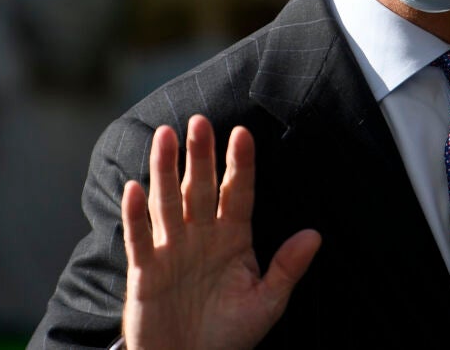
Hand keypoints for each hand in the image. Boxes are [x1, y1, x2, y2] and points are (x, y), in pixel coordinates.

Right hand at [121, 115, 320, 349]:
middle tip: (200, 121)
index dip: (240, 164)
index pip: (239, 193)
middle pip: (201, 188)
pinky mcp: (146, 270)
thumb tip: (315, 235)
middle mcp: (201, 235)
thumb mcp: (267, 303)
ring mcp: (172, 249)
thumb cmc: (229, 334)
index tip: (243, 134)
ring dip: (165, 170)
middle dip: (200, 155)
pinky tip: (135, 188)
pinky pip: (140, 237)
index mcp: (233, 237)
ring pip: (168, 202)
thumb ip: (287, 268)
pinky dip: (136, 214)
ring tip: (165, 136)